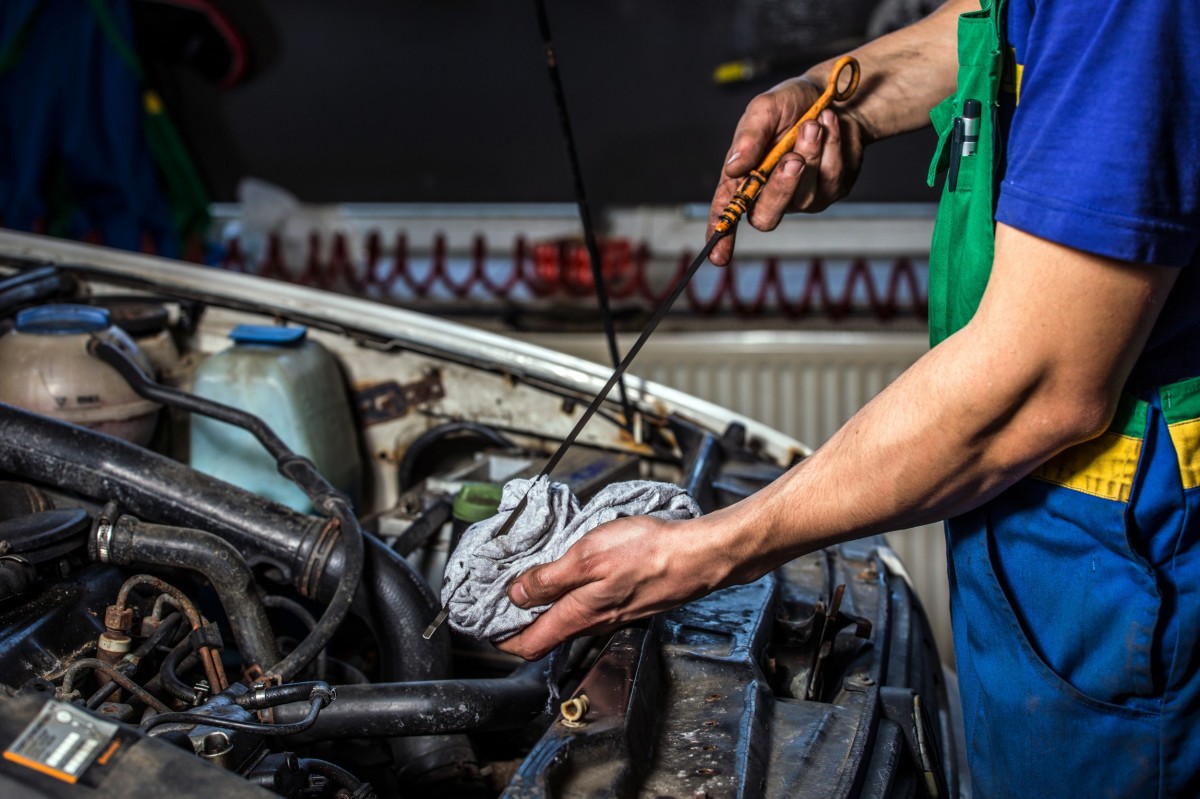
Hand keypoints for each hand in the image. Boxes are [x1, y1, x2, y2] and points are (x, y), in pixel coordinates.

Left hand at [495, 514, 731, 660]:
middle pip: (546, 633)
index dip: (501, 638)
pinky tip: (572, 574)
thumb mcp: (587, 557)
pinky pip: (590, 607)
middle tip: (501, 597)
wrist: (697, 556)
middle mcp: (595, 622)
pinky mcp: (628, 601)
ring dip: (546, 606)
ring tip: (531, 580)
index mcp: (579, 615)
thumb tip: (517, 594)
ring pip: (568, 619)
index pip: (529, 644)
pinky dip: (571, 596)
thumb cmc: (648, 553)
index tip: (484, 624)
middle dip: (520, 620)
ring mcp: (613, 614)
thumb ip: (549, 578)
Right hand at [708, 76, 867, 265]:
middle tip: (793, 158)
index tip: (718, 256)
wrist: (833, 96)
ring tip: (814, 123)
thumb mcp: (764, 109)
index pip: (726, 213)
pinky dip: (833, 146)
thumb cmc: (790, 105)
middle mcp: (770, 194)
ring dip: (812, 153)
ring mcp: (802, 197)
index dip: (721, 235)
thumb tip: (734, 168)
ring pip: (805, 194)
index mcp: (743, 178)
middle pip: (767, 216)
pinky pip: (832, 177)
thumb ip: (748, 137)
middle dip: (781, 188)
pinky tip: (830, 125)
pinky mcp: (830, 191)